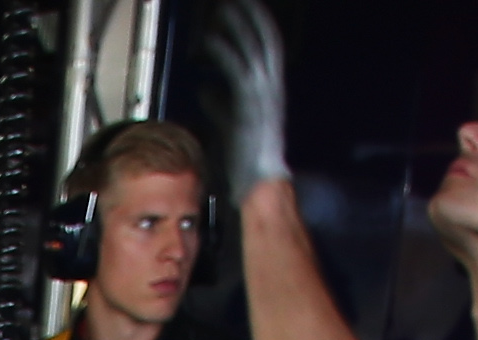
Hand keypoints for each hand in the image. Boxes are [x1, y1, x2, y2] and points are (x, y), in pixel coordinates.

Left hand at [190, 0, 292, 190]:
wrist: (258, 183)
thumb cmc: (245, 159)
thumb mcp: (229, 123)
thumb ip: (219, 103)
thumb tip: (205, 88)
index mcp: (271, 89)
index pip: (268, 45)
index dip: (257, 23)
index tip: (243, 8)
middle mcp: (272, 86)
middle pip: (264, 37)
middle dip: (250, 13)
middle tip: (233, 0)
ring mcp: (263, 93)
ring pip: (252, 46)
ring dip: (236, 24)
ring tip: (220, 9)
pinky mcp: (250, 103)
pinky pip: (236, 67)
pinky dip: (223, 50)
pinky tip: (209, 40)